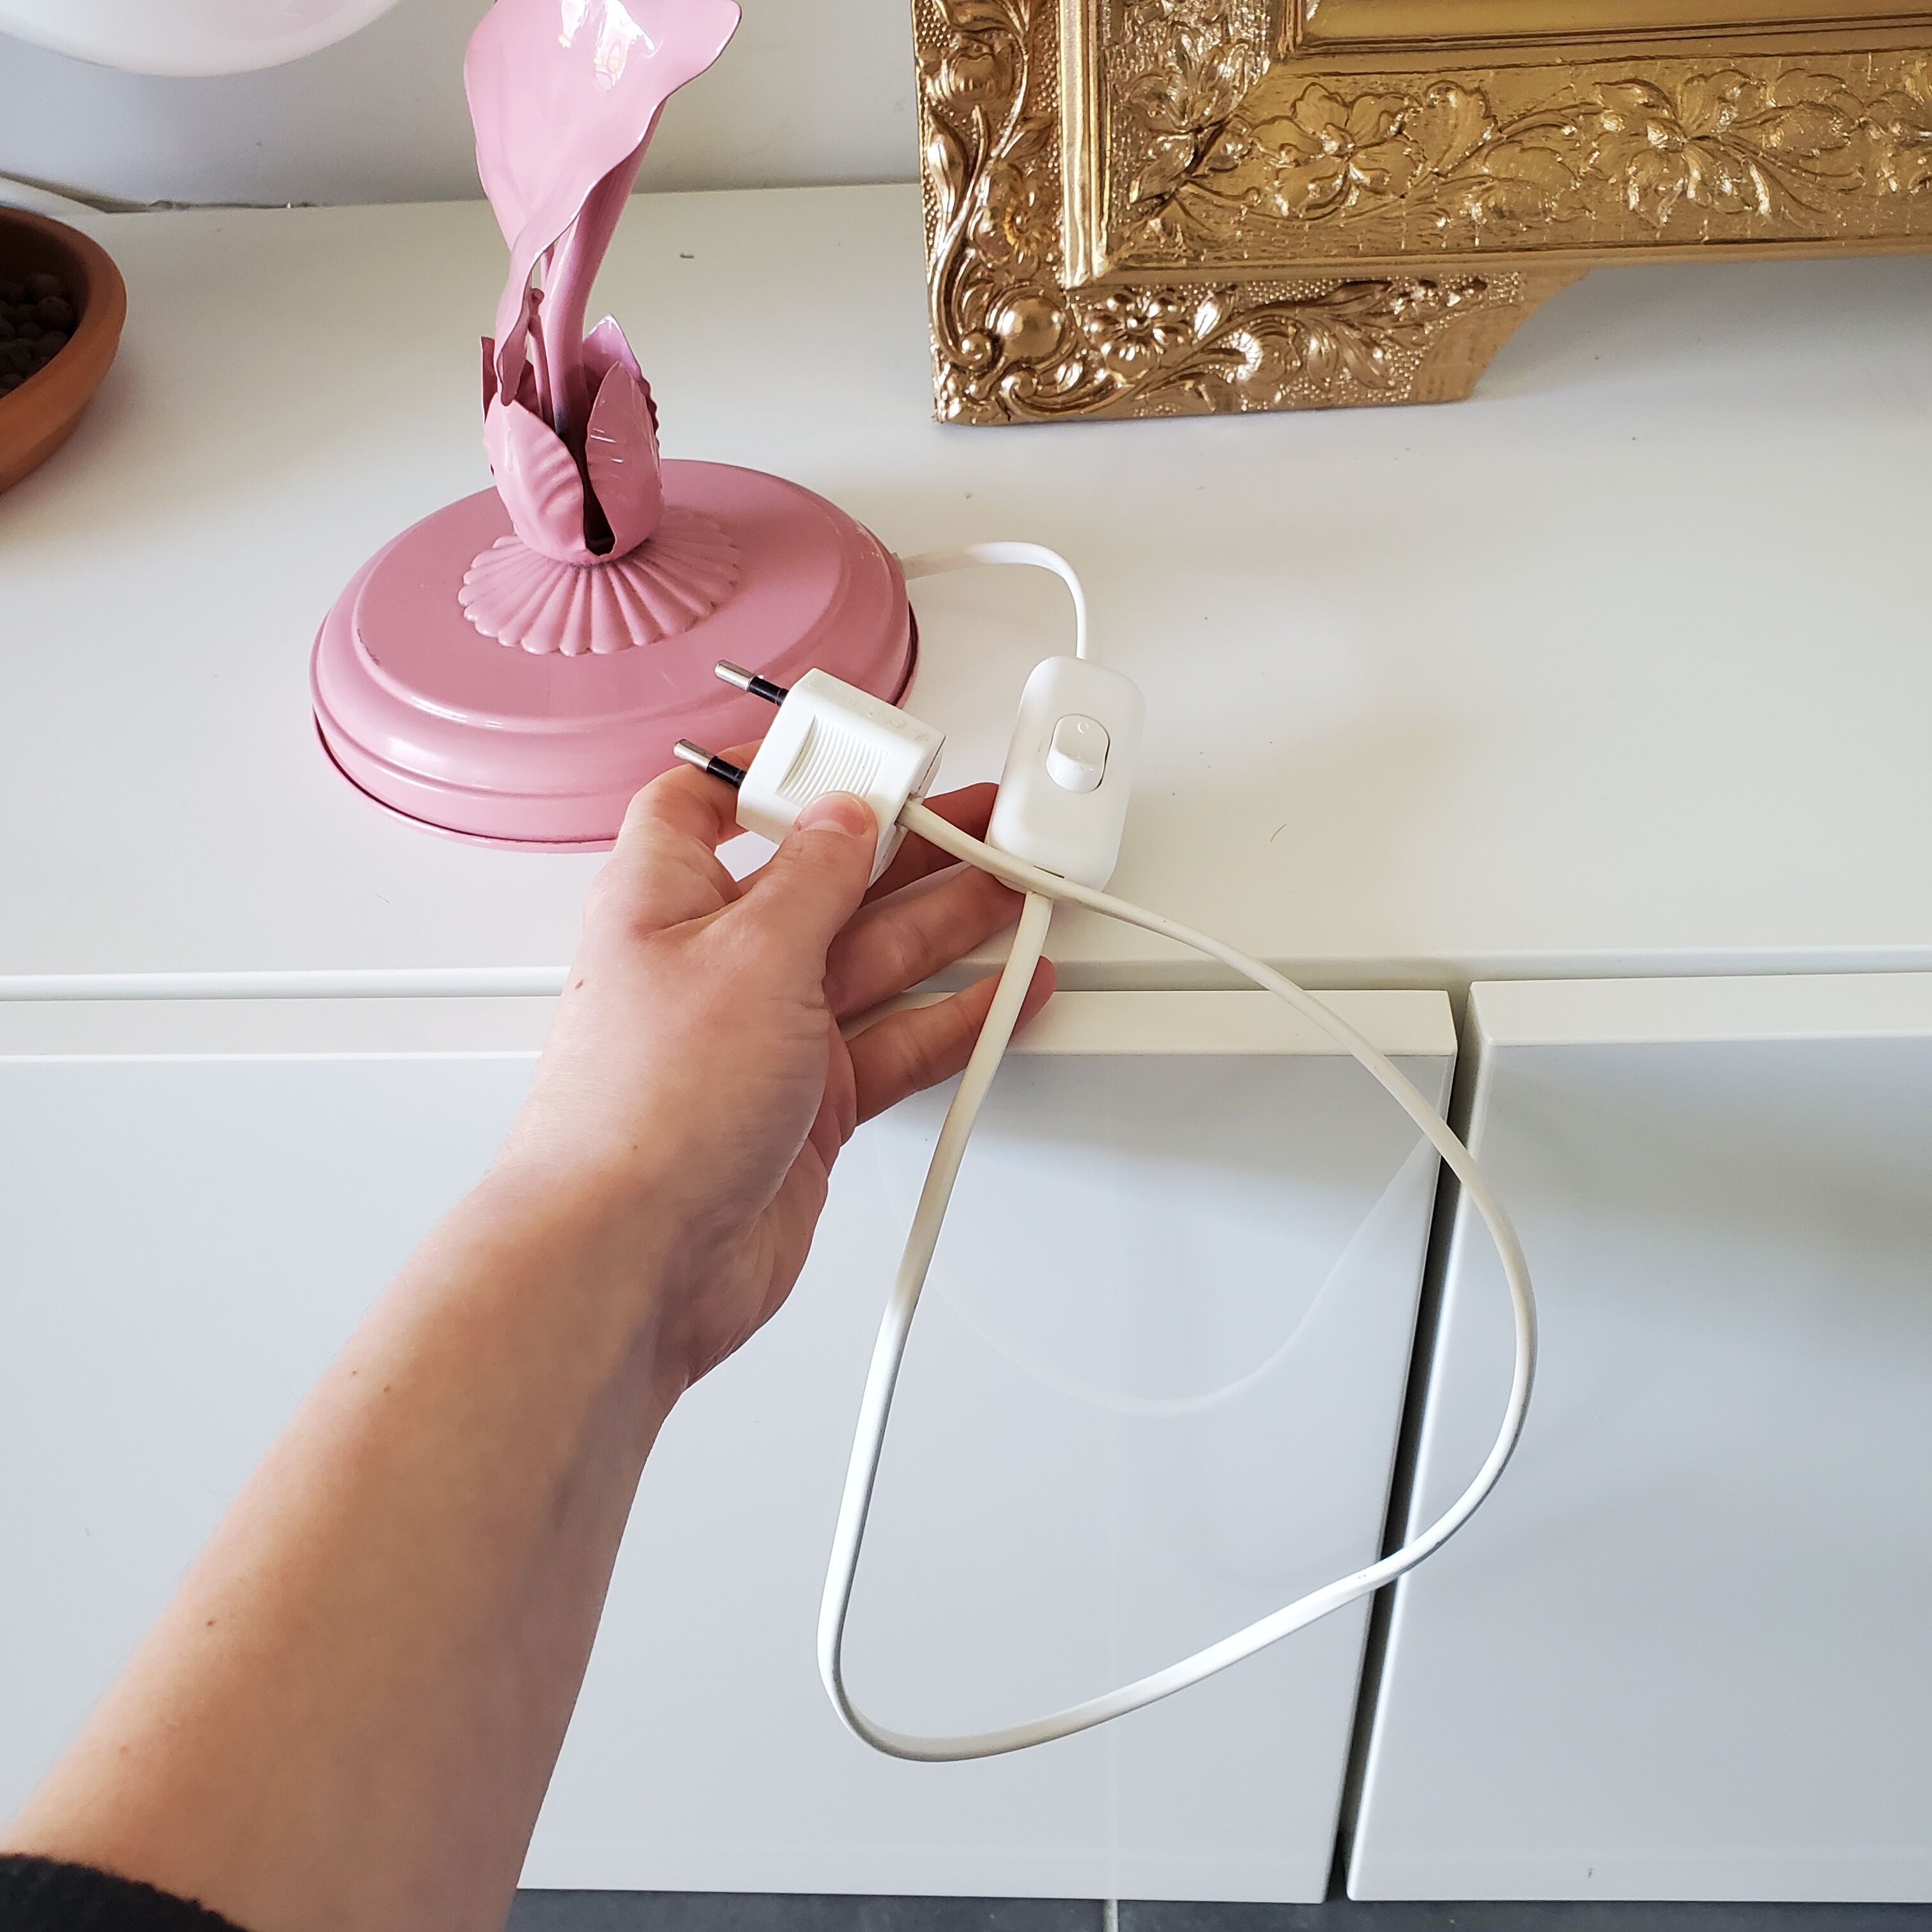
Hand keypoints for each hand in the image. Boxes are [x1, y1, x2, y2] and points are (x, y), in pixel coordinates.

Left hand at [496, 756, 1052, 1396]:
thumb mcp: (746, 954)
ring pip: (873, 963)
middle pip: (825, 881)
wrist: (635, 1263)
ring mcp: (765, 1039)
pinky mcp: (809, 1108)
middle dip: (907, 849)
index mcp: (667, 900)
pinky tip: (1008, 995)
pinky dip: (955, 1019)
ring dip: (949, 928)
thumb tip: (845, 816)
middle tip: (987, 824)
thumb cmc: (641, 1114)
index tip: (859, 754)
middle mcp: (714, 965)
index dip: (781, 770)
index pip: (714, 803)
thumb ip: (811, 877)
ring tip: (1024, 894)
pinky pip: (896, 1044)